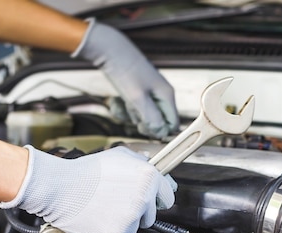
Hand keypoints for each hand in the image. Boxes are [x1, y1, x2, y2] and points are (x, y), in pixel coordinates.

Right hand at [0, 146, 174, 232]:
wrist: (58, 187)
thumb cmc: (85, 171)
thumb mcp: (118, 155)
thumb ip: (141, 163)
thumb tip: (155, 169)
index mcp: (148, 177)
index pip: (167, 197)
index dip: (156, 200)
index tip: (150, 202)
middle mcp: (143, 199)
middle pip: (150, 218)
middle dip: (136, 214)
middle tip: (114, 204)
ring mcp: (129, 220)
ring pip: (133, 231)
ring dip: (120, 226)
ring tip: (102, 210)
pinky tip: (97, 223)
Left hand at [73, 19, 178, 138]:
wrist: (109, 50)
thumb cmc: (125, 71)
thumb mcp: (137, 98)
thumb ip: (151, 117)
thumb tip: (162, 133)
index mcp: (167, 95)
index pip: (172, 124)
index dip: (158, 130)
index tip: (142, 127)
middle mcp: (161, 95)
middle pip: (157, 122)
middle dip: (142, 123)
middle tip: (130, 115)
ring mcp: (150, 93)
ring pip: (144, 116)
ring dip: (130, 115)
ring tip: (120, 103)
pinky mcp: (139, 92)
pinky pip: (135, 108)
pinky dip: (125, 108)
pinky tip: (117, 101)